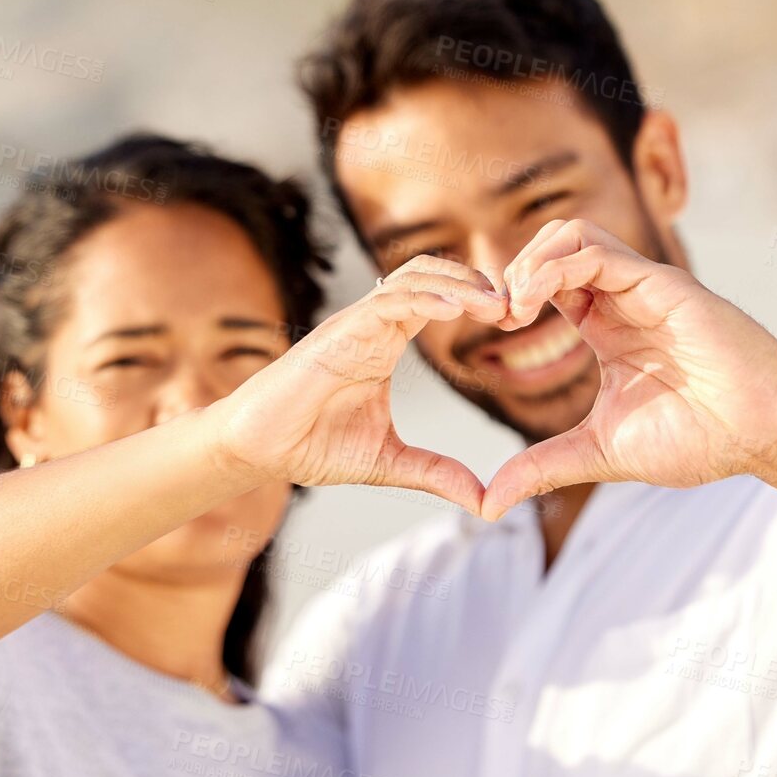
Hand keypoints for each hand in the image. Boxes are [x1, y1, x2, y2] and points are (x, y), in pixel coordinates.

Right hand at [220, 256, 507, 512]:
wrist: (258, 450)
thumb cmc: (311, 445)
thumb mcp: (390, 462)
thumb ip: (436, 473)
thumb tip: (484, 502)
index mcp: (386, 341)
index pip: (440, 299)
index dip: (478, 301)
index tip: (517, 319)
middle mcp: (373, 323)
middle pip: (432, 274)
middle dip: (476, 282)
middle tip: (518, 306)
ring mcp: (354, 323)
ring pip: (412, 278)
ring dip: (457, 284)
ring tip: (495, 303)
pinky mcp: (337, 332)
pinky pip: (385, 303)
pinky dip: (421, 300)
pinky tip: (453, 309)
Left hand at [481, 219, 776, 518]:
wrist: (762, 434)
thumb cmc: (700, 439)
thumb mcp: (600, 453)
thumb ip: (543, 467)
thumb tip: (488, 503)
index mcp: (606, 326)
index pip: (546, 281)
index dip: (511, 295)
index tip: (492, 329)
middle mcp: (623, 298)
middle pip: (553, 244)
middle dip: (513, 269)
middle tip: (497, 313)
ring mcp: (643, 287)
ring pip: (573, 235)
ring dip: (531, 260)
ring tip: (515, 305)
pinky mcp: (664, 285)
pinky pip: (599, 252)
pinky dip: (556, 267)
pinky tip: (535, 301)